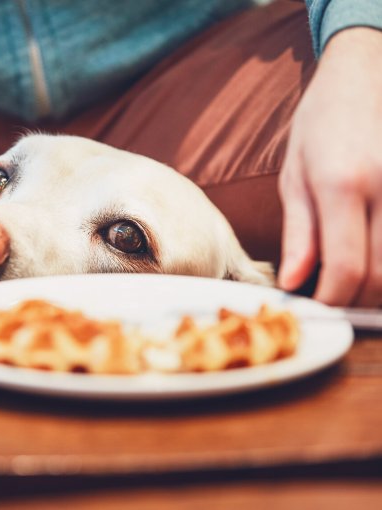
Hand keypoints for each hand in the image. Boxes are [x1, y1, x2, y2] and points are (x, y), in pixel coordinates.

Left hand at [278, 27, 381, 306]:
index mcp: (342, 184)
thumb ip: (299, 233)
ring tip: (353, 283)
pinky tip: (373, 258)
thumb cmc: (321, 124)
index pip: (346, 266)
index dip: (333, 299)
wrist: (365, 75)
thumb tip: (294, 282)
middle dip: (357, 299)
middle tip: (334, 301)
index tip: (317, 307)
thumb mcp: (294, 176)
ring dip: (380, 286)